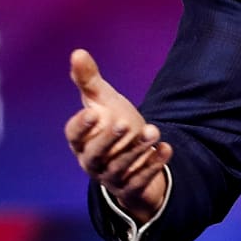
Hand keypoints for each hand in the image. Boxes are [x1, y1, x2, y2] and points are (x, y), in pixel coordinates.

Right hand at [65, 49, 171, 222]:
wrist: (135, 155)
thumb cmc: (112, 123)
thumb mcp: (102, 101)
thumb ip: (89, 80)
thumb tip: (77, 52)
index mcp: (81, 141)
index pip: (73, 135)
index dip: (82, 125)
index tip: (94, 112)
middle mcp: (91, 161)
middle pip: (95, 155)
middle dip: (111, 140)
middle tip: (125, 123)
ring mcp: (111, 177)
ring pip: (120, 168)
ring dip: (137, 150)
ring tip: (154, 131)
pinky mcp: (130, 188)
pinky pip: (140, 181)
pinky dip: (154, 165)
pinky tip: (167, 148)